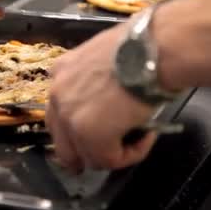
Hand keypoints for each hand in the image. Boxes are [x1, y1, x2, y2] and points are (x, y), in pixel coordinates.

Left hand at [46, 23, 157, 171]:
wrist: (152, 51)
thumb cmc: (141, 48)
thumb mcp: (105, 59)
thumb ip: (96, 82)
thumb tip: (109, 103)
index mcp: (60, 72)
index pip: (58, 113)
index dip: (77, 129)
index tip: (96, 136)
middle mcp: (57, 96)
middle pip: (63, 142)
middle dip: (86, 153)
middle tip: (109, 155)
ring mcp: (70, 118)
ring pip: (87, 156)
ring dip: (114, 153)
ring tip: (140, 137)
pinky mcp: (91, 137)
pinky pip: (109, 160)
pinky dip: (131, 154)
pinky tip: (147, 137)